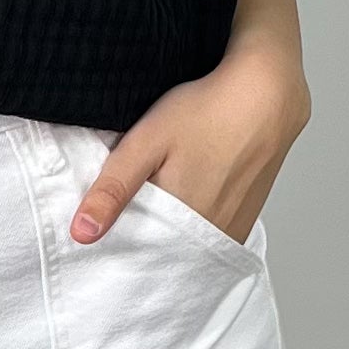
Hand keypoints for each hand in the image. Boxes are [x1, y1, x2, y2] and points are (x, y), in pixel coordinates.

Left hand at [71, 42, 309, 248]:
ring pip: (188, 246)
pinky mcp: (245, 219)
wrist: (267, 94)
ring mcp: (232, 230)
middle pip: (164, 253)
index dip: (117, 244)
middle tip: (128, 210)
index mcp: (181, 222)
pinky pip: (209, 237)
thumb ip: (113, 188)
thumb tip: (82, 233)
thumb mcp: (147, 141)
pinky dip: (192, 228)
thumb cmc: (206, 111)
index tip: (103, 232)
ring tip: (157, 201)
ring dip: (169, 235)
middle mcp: (211, 235)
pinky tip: (185, 199)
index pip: (138, 254)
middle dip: (142, 241)